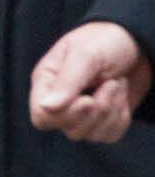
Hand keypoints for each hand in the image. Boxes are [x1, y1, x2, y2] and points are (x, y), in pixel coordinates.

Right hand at [30, 21, 151, 144]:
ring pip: (91, 135)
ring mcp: (80, 114)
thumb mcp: (86, 55)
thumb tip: (46, 108)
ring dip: (113, 110)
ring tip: (115, 83)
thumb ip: (66, 82)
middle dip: (98, 109)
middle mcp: (59, 101)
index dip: (67, 115)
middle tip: (108, 82)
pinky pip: (109, 135)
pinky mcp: (102, 122)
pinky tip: (120, 96)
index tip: (88, 99)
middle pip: (69, 130)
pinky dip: (121, 118)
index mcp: (46, 82)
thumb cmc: (105, 41)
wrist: (135, 43)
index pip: (41, 117)